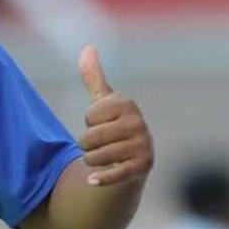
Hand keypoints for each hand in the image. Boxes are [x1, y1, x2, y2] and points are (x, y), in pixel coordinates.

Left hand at [77, 44, 152, 186]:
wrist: (130, 158)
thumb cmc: (112, 125)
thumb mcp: (102, 101)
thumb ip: (93, 76)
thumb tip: (87, 47)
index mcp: (126, 104)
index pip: (89, 116)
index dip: (88, 123)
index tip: (101, 123)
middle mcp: (138, 123)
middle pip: (88, 138)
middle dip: (86, 144)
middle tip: (100, 143)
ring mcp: (142, 145)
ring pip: (94, 156)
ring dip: (91, 160)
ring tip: (103, 156)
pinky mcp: (142, 167)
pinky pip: (114, 173)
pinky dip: (101, 179)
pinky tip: (91, 181)